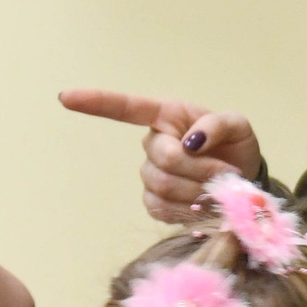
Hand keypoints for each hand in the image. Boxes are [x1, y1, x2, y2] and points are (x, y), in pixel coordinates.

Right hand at [59, 89, 261, 222]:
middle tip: (226, 175)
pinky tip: (203, 205)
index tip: (64, 98)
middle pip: (164, 160)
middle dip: (200, 170)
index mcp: (167, 116)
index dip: (95, 102)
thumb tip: (191, 140)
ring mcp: (151, 174)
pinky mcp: (154, 202)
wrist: (242, 182)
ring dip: (198, 191)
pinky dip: (187, 209)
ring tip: (220, 189)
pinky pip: (161, 208)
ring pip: (163, 186)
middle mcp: (154, 143)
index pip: (126, 108)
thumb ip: (217, 125)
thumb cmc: (236, 147)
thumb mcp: (238, 126)